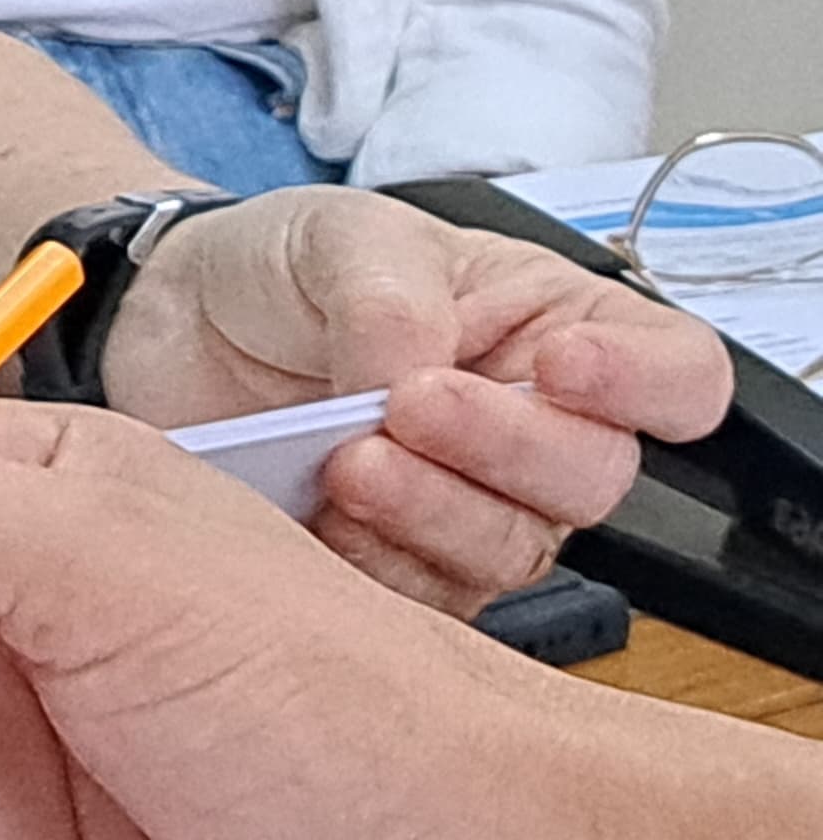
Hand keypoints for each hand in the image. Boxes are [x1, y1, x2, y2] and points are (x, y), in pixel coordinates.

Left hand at [97, 190, 732, 610]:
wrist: (168, 319)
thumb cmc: (281, 266)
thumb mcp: (338, 237)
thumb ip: (390, 300)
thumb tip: (411, 377)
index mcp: (554, 329)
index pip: (672, 374)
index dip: (643, 384)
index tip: (563, 366)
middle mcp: (532, 432)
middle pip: (592, 477)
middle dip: (503, 447)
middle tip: (408, 404)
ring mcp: (471, 507)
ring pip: (509, 550)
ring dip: (432, 511)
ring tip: (348, 461)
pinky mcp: (398, 565)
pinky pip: (426, 602)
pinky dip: (374, 565)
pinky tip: (321, 518)